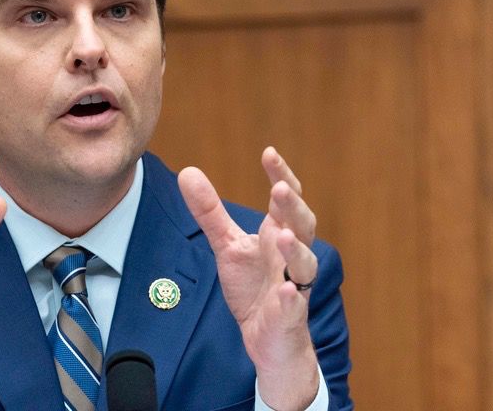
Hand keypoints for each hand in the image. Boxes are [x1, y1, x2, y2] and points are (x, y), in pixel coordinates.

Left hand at [178, 147, 319, 410]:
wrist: (266, 337)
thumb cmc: (253, 286)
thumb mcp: (227, 245)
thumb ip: (210, 211)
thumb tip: (187, 172)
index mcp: (279, 235)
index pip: (286, 201)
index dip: (282, 176)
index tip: (269, 153)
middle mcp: (292, 257)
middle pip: (302, 226)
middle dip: (293, 208)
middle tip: (280, 189)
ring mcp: (294, 285)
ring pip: (305, 265)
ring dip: (297, 251)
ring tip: (284, 236)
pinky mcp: (289, 316)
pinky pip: (295, 305)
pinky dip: (292, 297)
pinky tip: (286, 290)